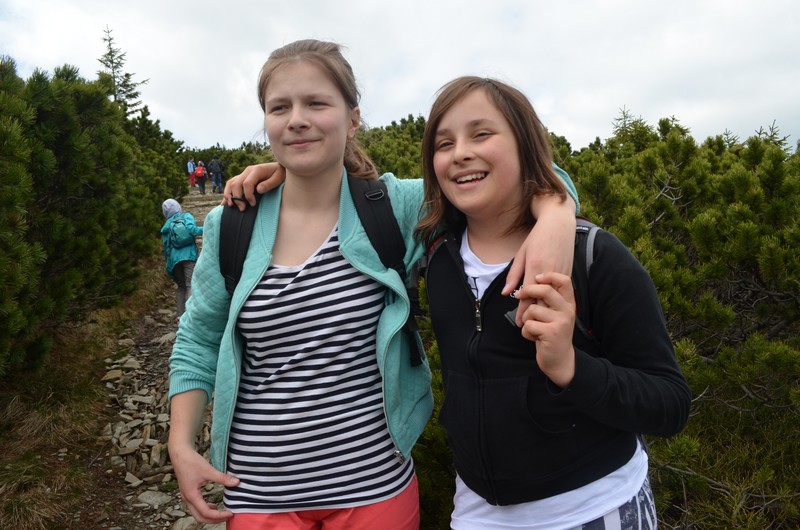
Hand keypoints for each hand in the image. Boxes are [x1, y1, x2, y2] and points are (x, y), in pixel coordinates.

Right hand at [169, 443, 239, 523]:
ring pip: (197, 514)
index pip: (206, 513)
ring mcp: (186, 497)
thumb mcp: (209, 470)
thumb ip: (223, 478)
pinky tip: (213, 504)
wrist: (180, 453)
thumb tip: (237, 482)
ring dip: (209, 515)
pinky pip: (196, 507)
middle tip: (227, 515)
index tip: (231, 513)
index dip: (219, 515)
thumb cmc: (192, 461)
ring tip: (222, 511)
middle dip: (214, 520)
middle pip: (200, 518)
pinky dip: (205, 509)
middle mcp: (187, 499)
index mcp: (192, 496)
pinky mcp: (187, 493)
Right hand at [221, 163, 284, 209]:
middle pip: (236, 184)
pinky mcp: (242, 178)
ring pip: (230, 183)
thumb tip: (258, 190)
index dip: (248, 195)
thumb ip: (269, 184)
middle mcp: (247, 171)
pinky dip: (227, 193)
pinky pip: (231, 184)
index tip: (253, 204)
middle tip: (243, 209)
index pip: (247, 183)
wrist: (278, 167)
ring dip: (229, 195)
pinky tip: (225, 202)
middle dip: (237, 197)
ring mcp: (243, 174)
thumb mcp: (278, 178)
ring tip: (231, 206)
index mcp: (256, 170)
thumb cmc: (280, 174)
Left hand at [503, 197, 576, 324]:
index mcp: (535, 267)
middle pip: (541, 300)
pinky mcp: (568, 272)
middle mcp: (549, 272)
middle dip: (534, 314)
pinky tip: (551, 310)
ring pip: (552, 298)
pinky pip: (561, 292)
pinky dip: (555, 301)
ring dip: (545, 310)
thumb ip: (514, 275)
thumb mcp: (522, 254)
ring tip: (537, 322)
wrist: (559, 224)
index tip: (518, 322)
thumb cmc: (538, 237)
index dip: (523, 310)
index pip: (528, 295)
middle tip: (526, 327)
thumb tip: (505, 293)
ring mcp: (560, 273)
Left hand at [516, 272, 576, 387]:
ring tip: (533, 328)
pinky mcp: (551, 332)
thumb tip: (531, 285)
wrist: (560, 360)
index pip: (565, 281)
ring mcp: (561, 321)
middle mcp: (567, 310)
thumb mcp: (555, 315)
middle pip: (546, 290)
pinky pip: (529, 325)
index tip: (537, 278)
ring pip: (533, 309)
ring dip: (526, 319)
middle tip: (519, 295)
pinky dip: (526, 332)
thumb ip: (548, 301)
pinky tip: (534, 338)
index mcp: (568, 304)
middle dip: (527, 291)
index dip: (549, 275)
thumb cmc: (552, 335)